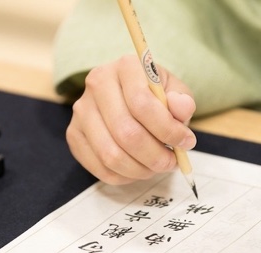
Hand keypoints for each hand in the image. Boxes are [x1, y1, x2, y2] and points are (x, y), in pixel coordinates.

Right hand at [67, 54, 196, 184]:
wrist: (128, 97)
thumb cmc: (155, 96)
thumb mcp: (175, 92)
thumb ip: (182, 101)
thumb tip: (182, 108)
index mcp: (125, 67)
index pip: (142, 104)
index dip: (167, 130)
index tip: (186, 142)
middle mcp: (97, 85)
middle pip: (126, 133)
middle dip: (155, 156)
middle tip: (171, 162)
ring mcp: (81, 111)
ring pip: (111, 155)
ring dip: (140, 169)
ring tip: (156, 166)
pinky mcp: (74, 134)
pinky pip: (99, 167)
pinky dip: (123, 177)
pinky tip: (138, 169)